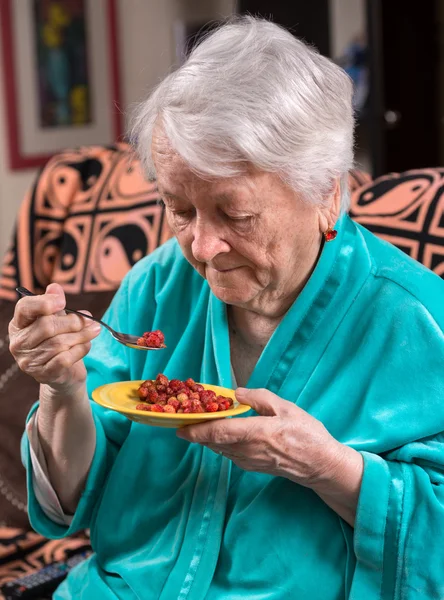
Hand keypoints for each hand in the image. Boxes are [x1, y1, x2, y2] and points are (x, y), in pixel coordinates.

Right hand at [9, 283, 100, 394]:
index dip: (44, 302)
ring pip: (58, 343)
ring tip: (94, 330)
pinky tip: (87, 345)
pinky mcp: (43, 374)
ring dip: (81, 335)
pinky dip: (80, 350)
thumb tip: (55, 287)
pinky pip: (64, 359)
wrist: (64, 372)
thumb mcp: (57, 319)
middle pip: (46, 326)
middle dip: (72, 322)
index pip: (24, 308)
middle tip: (89, 320)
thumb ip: (55, 303)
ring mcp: (28, 361)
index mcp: (19, 324)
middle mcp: (19, 343)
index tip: (62, 302)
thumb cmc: (59, 340)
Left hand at [177, 387, 344, 486]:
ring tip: (199, 423)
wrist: (320, 465)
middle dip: (197, 432)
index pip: (218, 433)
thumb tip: (236, 394)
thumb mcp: (286, 408)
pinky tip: (221, 433)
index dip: (196, 431)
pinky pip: (230, 454)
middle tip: (184, 419)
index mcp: (256, 433)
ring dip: (207, 438)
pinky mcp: (253, 467)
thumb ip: (259, 398)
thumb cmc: (307, 435)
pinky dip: (220, 443)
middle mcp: (249, 450)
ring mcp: (250, 462)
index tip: (179, 426)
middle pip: (214, 443)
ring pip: (220, 449)